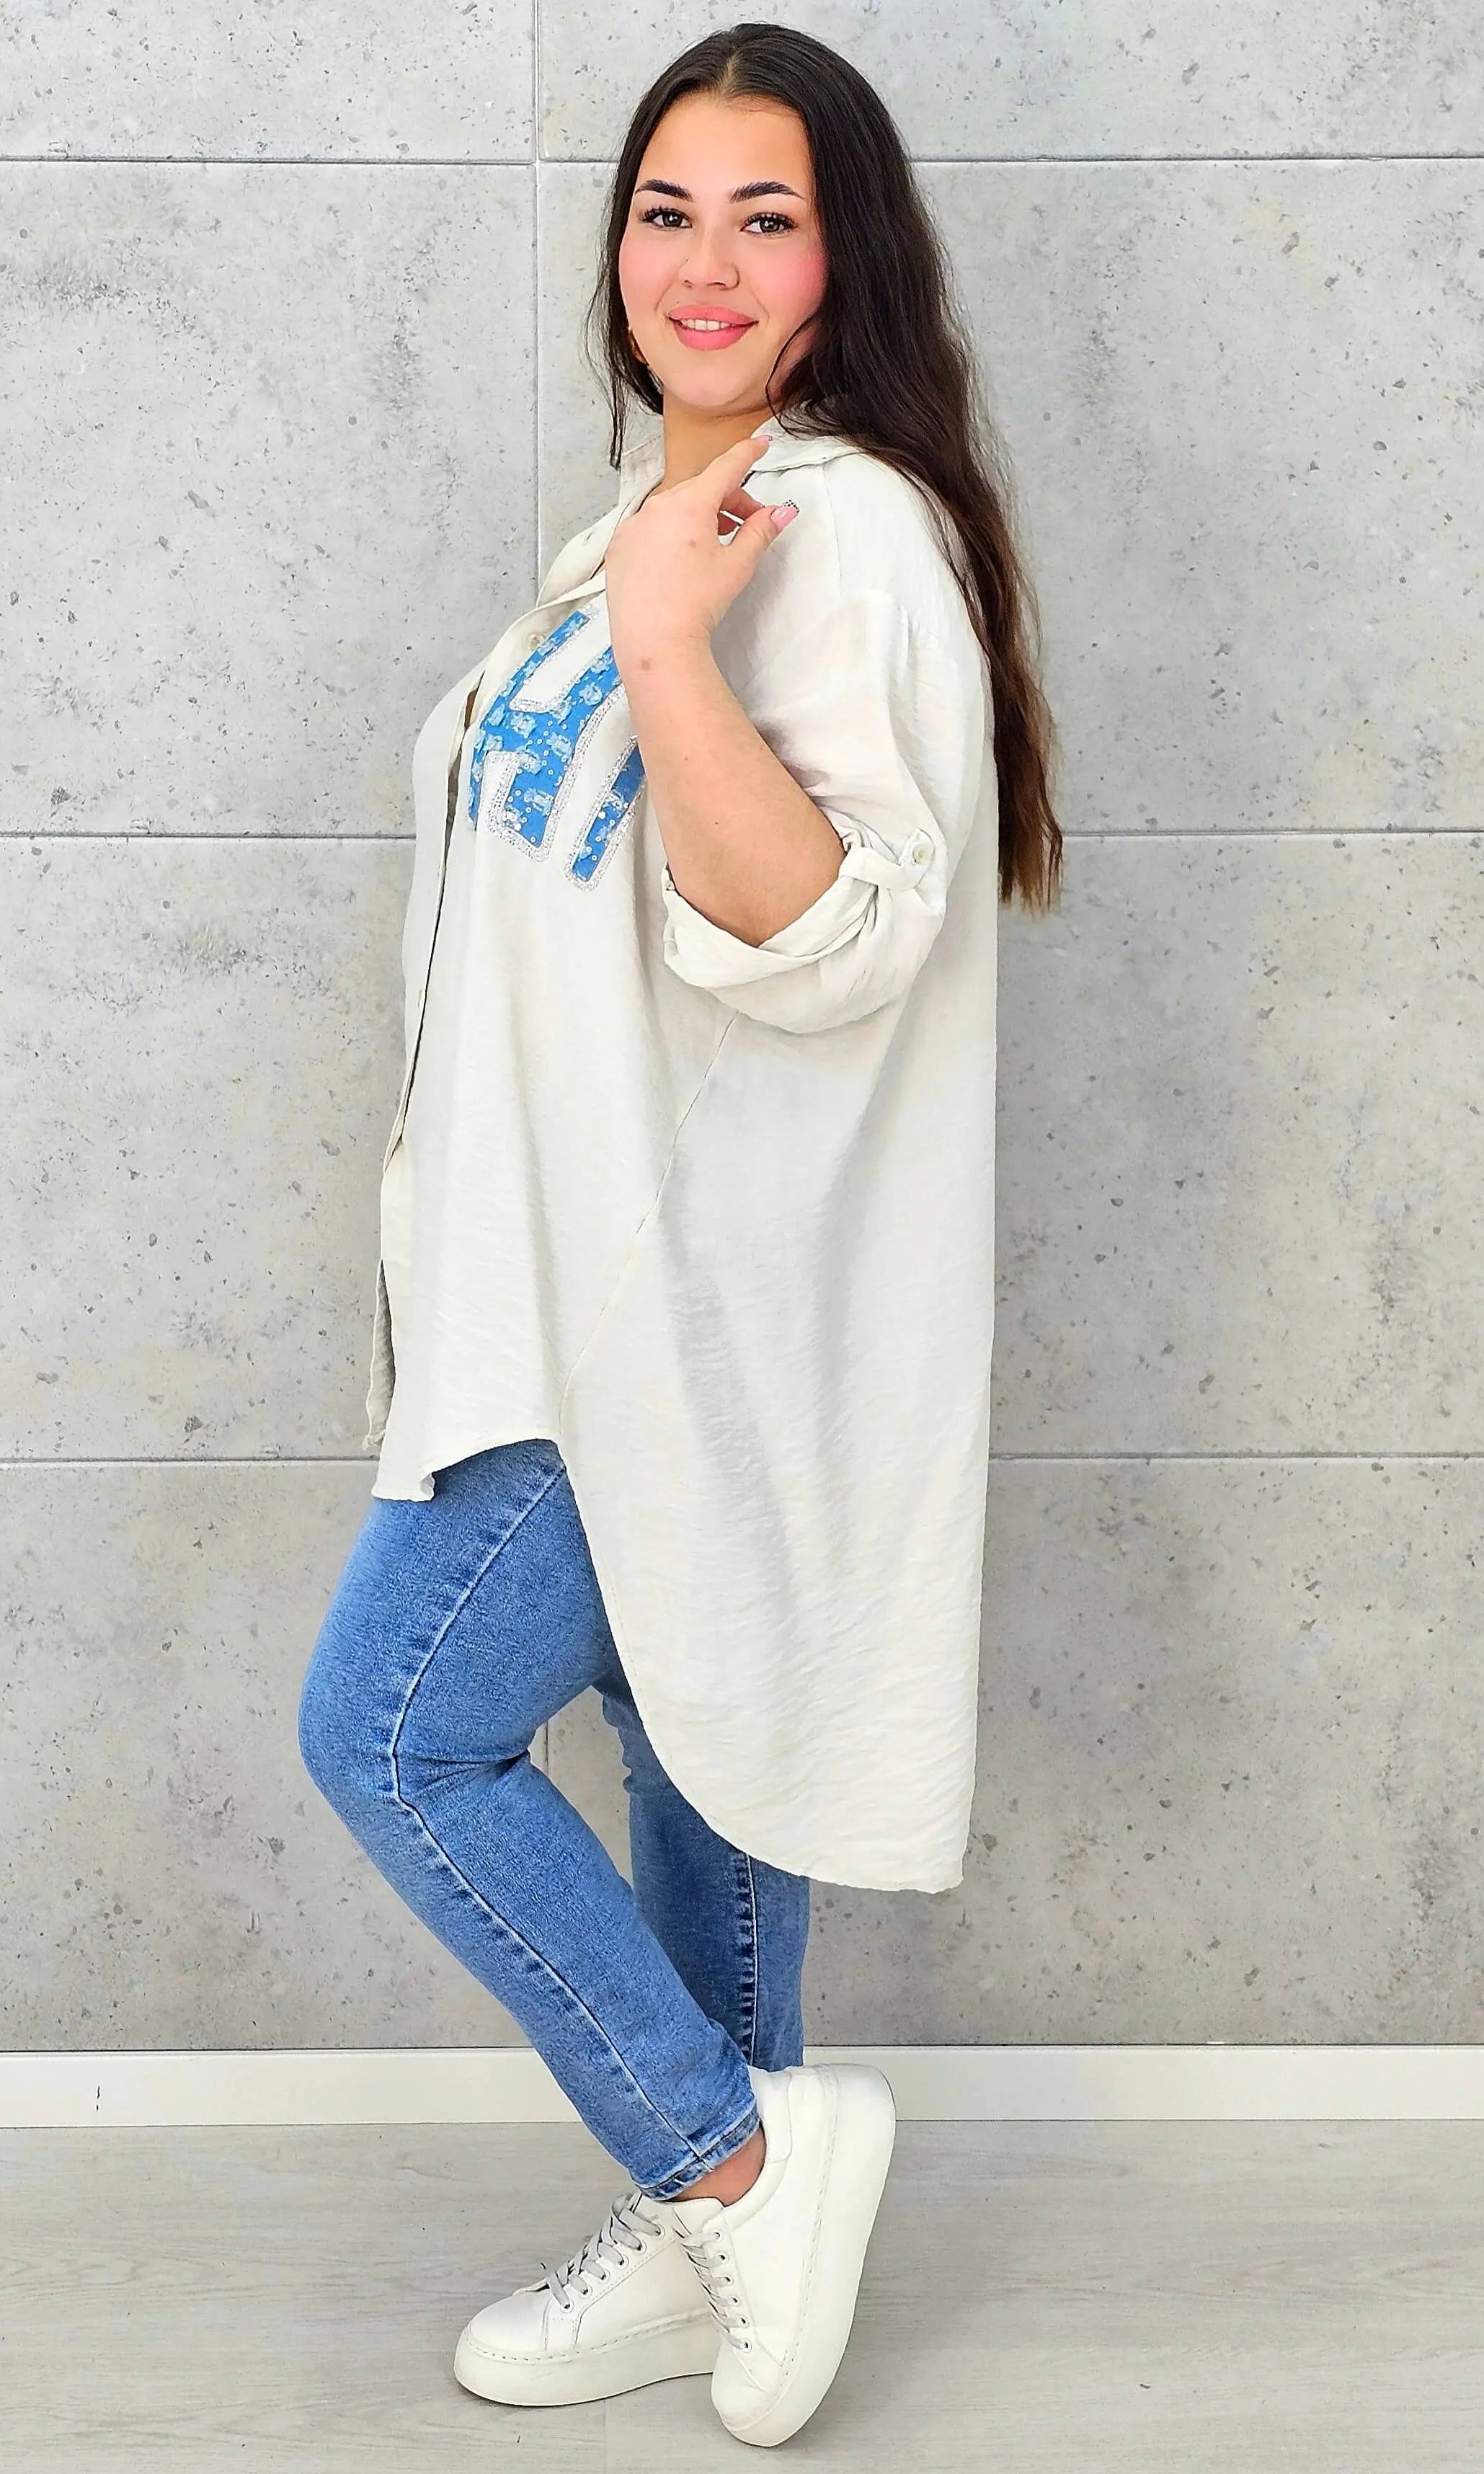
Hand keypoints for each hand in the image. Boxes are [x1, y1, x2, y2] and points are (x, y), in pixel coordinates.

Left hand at [603, 431, 797, 674]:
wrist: (653, 641)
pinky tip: (680, 561)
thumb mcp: (737, 566)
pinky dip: (670, 533)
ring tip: (715, 544)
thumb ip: (760, 531)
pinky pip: (650, 528)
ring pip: (674, 508)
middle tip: (747, 523)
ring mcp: (634, 525)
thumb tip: (782, 512)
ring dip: (699, 517)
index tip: (760, 445)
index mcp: (690, 504)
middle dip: (728, 501)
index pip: (725, 467)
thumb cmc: (696, 604)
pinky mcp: (620, 546)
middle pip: (701, 490)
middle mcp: (657, 506)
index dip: (747, 454)